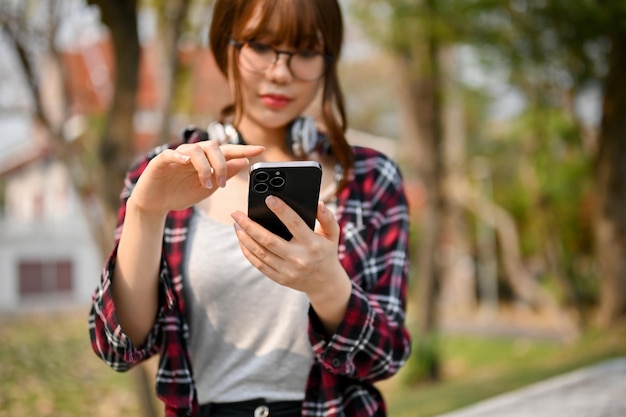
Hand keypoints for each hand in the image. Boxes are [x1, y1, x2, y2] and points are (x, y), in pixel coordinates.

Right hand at [130, 141, 264, 215]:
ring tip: (207, 184)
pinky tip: (186, 161)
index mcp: (206, 160)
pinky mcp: (160, 161)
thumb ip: (225, 175)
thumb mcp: (208, 187)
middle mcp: (193, 153)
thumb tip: (244, 162)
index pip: (228, 151)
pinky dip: (179, 155)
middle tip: (222, 184)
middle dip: (222, 164)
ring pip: (195, 149)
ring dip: (205, 167)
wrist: (156, 204)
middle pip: (213, 146)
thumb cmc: (181, 193)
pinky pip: (170, 153)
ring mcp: (177, 155)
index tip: (262, 149)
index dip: (244, 149)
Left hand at [231, 196, 350, 304]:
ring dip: (244, 237)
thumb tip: (319, 204)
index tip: (269, 198)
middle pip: (268, 240)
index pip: (294, 223)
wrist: (325, 283)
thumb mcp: (332, 234)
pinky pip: (259, 264)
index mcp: (312, 244)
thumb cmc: (326, 252)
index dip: (281, 210)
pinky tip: (241, 240)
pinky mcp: (280, 278)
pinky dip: (247, 251)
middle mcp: (299, 258)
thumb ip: (327, 218)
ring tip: (236, 224)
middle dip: (249, 225)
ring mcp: (288, 270)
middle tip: (236, 213)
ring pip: (260, 253)